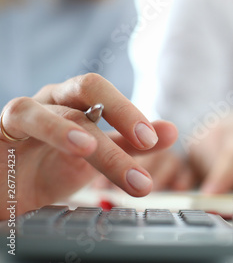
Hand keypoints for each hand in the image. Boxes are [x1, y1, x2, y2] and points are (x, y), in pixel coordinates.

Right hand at [0, 74, 176, 218]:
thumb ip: (131, 144)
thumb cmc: (52, 166)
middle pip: (88, 88)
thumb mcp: (98, 158)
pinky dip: (48, 130)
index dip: (131, 114)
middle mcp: (56, 100)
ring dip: (75, 130)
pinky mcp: (2, 128)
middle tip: (144, 142)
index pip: (108, 97)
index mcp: (80, 103)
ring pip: (55, 110)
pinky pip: (21, 117)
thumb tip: (172, 131)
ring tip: (93, 149)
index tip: (153, 140)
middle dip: (121, 111)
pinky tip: (70, 149)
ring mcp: (28, 111)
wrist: (8, 188)